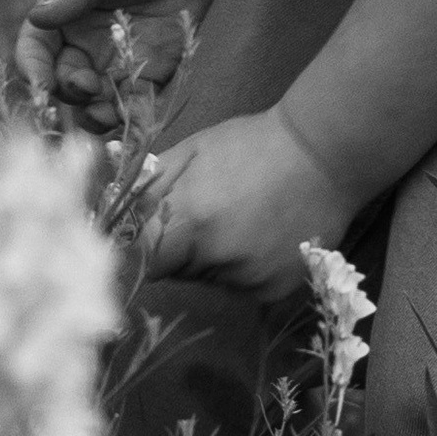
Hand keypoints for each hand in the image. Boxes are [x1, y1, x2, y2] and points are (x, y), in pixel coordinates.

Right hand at [16, 0, 230, 113]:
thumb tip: (38, 17)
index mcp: (63, 16)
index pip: (36, 49)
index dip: (33, 69)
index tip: (40, 85)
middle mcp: (86, 44)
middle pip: (65, 82)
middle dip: (70, 92)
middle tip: (88, 88)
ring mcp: (119, 60)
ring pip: (98, 101)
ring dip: (98, 113)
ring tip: (107, 112)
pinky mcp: (154, 71)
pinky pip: (139, 102)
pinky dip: (135, 115)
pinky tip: (137, 117)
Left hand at [141, 108, 350, 302]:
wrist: (323, 154)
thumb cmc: (248, 144)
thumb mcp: (189, 154)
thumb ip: (150, 189)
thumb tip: (113, 216)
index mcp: (190, 219)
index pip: (142, 259)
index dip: (140, 249)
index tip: (145, 237)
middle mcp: (217, 258)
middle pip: (175, 271)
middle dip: (177, 249)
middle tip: (204, 215)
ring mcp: (249, 280)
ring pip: (208, 279)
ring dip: (210, 259)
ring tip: (238, 220)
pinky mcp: (274, 292)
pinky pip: (240, 286)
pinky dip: (242, 268)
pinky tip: (261, 236)